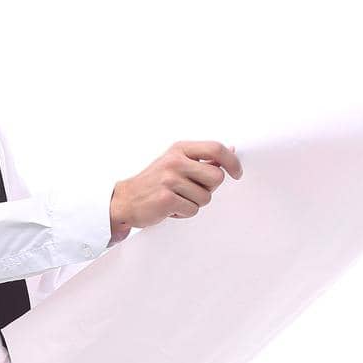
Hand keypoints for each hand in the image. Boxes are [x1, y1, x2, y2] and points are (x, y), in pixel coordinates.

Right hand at [109, 140, 241, 237]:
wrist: (125, 200)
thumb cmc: (154, 182)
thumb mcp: (175, 162)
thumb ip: (202, 158)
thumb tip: (231, 150)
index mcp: (180, 149)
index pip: (216, 149)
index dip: (232, 162)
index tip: (237, 173)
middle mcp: (175, 161)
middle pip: (216, 177)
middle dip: (210, 188)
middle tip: (193, 191)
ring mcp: (170, 180)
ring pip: (206, 198)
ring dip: (194, 203)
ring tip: (177, 199)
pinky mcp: (166, 200)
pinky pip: (193, 210)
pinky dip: (184, 213)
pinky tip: (170, 208)